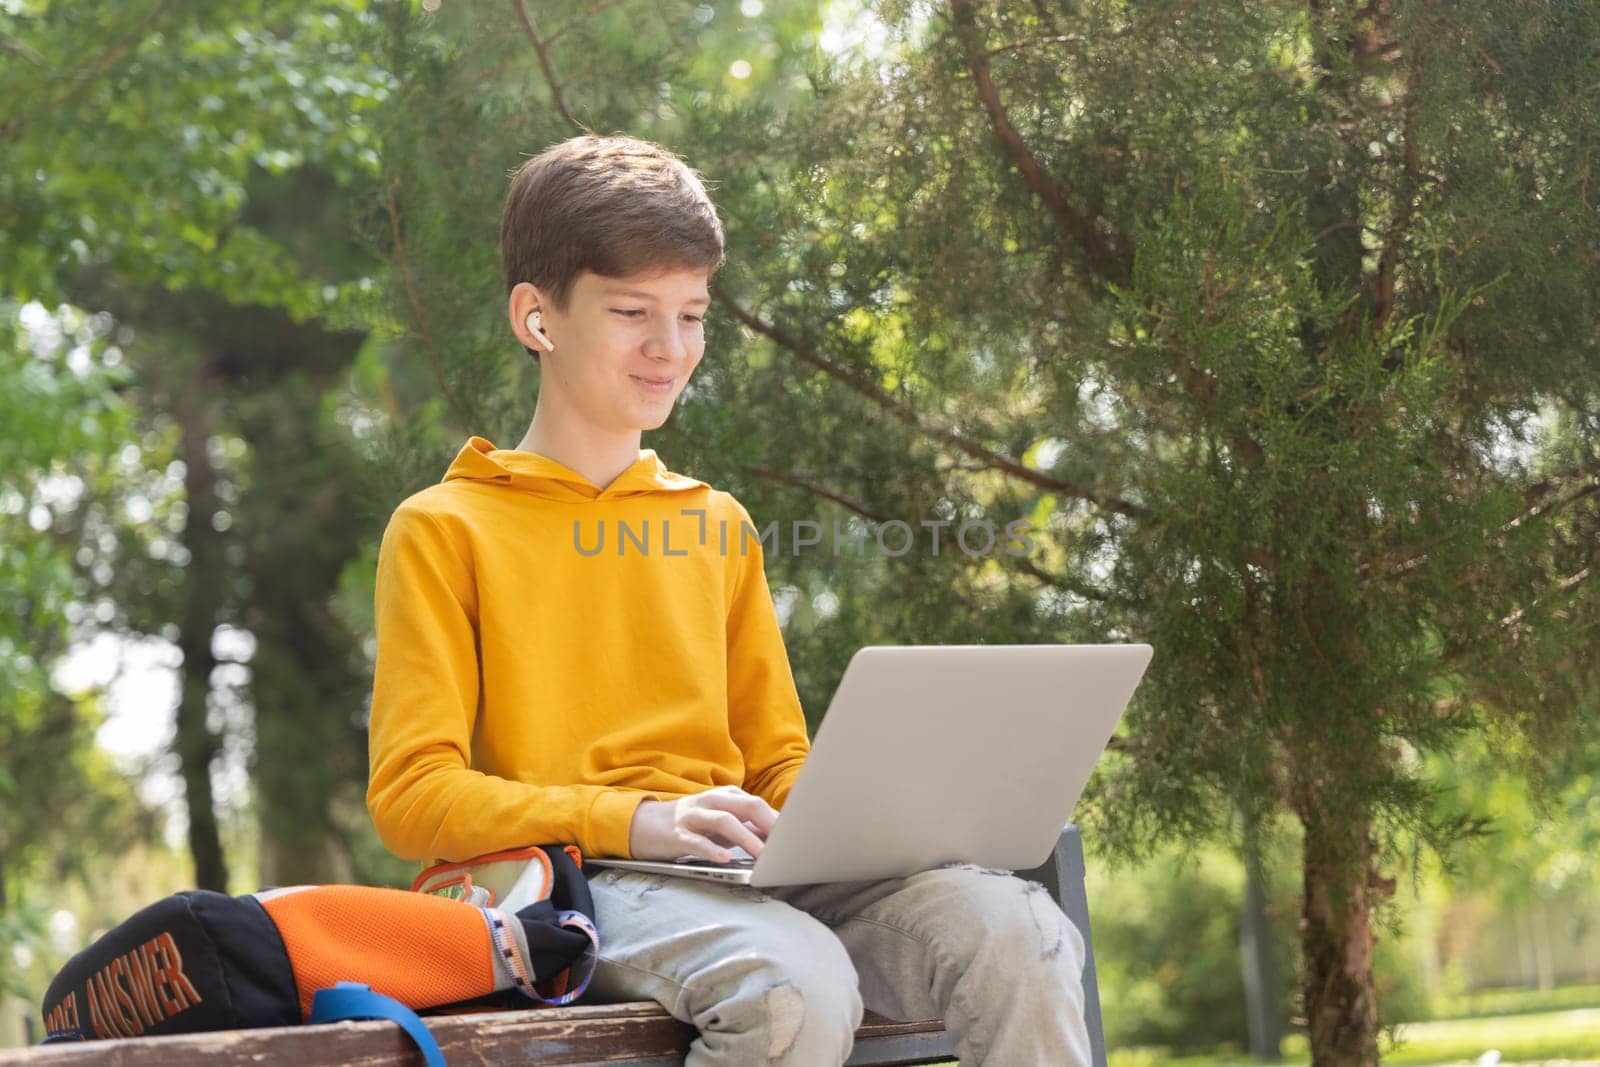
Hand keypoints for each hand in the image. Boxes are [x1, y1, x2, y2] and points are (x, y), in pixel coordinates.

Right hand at [627, 785, 778, 861]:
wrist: (645, 824)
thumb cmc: (691, 825)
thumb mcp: (720, 822)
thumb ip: (747, 827)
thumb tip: (778, 839)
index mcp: (725, 796)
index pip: (757, 804)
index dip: (778, 820)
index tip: (797, 835)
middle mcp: (711, 801)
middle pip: (745, 805)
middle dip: (768, 822)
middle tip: (786, 842)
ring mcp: (693, 816)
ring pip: (724, 821)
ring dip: (746, 838)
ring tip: (762, 855)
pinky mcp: (677, 834)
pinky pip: (696, 841)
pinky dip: (712, 849)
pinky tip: (724, 859)